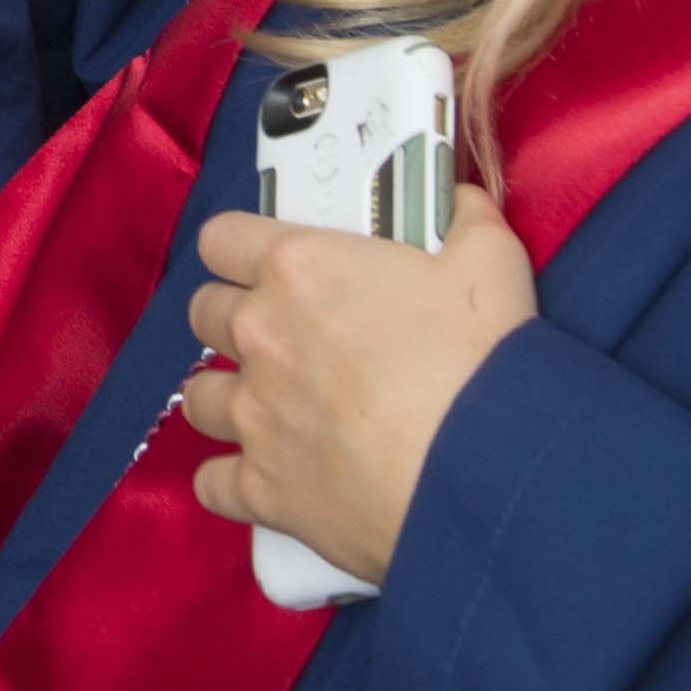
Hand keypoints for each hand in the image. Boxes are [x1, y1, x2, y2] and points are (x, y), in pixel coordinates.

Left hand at [177, 181, 534, 587]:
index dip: (239, 249)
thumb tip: (460, 202)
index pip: (221, 239)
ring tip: (267, 406)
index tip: (264, 265)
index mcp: (297, 269)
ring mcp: (254, 416)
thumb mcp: (490, 263)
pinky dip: (231, 481)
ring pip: (199, 396)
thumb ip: (465, 220)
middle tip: (280, 334)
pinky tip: (262, 477)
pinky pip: (211, 484)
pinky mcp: (262, 488)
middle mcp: (259, 336)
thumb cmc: (480, 361)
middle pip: (204, 312)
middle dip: (233, 319)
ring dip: (226, 395)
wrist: (480, 474)